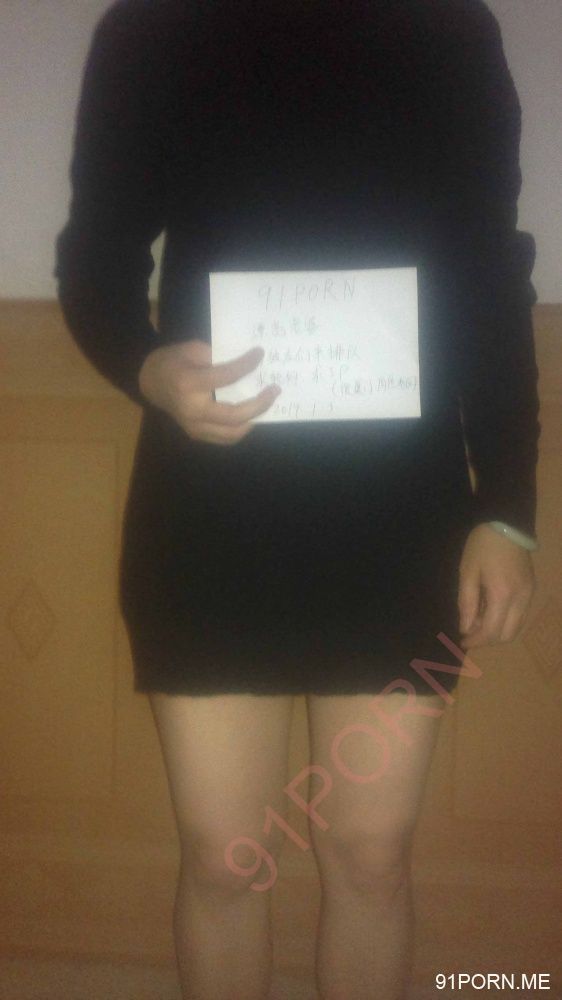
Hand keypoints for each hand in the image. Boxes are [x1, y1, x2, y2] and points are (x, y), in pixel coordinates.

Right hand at [138, 339, 280, 443]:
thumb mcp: (190, 349)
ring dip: (253, 419)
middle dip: (259, 404)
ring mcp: (194, 426)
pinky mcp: (196, 434)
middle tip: (274, 390)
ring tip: (266, 403)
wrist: (150, 382)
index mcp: (189, 384)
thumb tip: (245, 362)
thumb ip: (216, 356)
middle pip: (234, 415)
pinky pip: (225, 437)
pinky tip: (251, 415)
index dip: (247, 365)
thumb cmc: (171, 361)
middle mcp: (192, 410)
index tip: (260, 354)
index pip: (226, 377)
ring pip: (232, 433)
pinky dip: (241, 428)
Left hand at [457, 523, 535, 649]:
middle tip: (470, 630)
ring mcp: (529, 594)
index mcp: (502, 594)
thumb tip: (466, 628)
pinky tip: (490, 607)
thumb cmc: (482, 546)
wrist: (507, 525)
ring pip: (516, 627)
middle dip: (487, 639)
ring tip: (478, 617)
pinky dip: (505, 619)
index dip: (476, 641)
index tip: (462, 640)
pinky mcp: (531, 589)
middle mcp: (520, 599)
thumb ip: (466, 602)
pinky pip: (520, 614)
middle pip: (507, 635)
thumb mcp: (467, 572)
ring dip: (497, 630)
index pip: (491, 631)